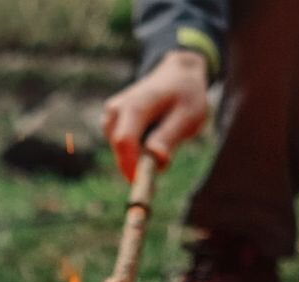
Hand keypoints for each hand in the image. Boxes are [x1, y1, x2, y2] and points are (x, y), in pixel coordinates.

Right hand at [102, 50, 208, 181]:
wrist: (177, 76)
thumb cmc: (186, 96)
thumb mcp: (188, 115)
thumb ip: (170, 137)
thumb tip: (156, 159)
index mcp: (134, 105)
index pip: (125, 142)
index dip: (133, 168)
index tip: (147, 189)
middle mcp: (115, 111)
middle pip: (122, 153)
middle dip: (140, 167)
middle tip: (165, 164)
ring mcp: (110, 118)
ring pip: (123, 155)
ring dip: (141, 157)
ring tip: (163, 135)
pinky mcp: (110, 125)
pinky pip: (123, 151)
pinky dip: (138, 152)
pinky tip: (152, 134)